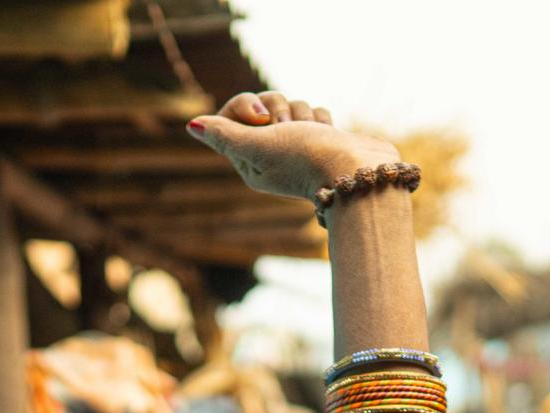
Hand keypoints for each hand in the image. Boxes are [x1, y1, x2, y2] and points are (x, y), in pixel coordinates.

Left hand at [187, 92, 398, 204]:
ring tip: (314, 133)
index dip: (245, 105)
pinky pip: (312, 112)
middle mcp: (270, 156)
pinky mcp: (320, 139)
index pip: (231, 116)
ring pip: (289, 106)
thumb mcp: (258, 145)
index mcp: (248, 163)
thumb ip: (225, 136)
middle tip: (288, 126)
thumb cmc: (305, 158)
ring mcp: (297, 147)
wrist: (358, 169)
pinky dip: (320, 119)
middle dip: (277, 108)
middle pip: (261, 105)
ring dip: (302, 113)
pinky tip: (328, 134)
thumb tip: (191, 125)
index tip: (260, 116)